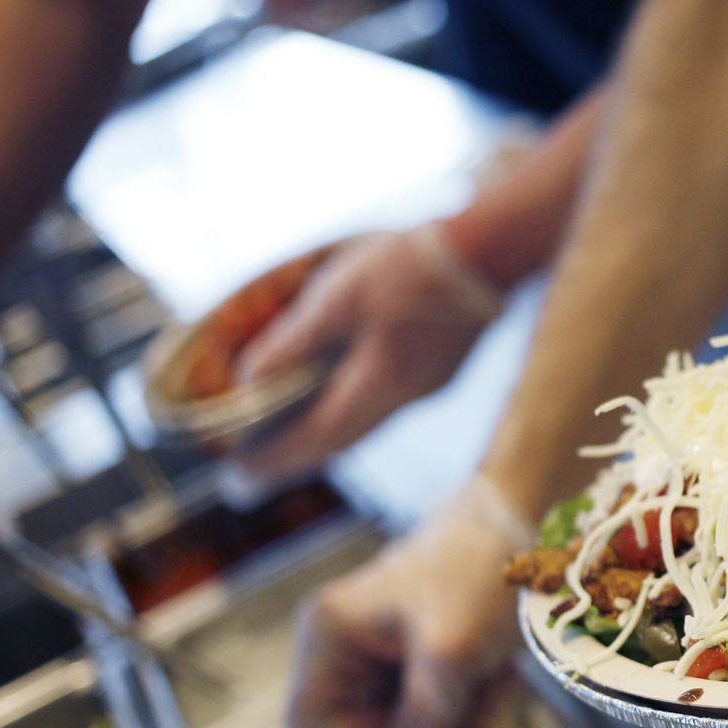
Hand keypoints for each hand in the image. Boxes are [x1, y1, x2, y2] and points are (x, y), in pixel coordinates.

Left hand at [232, 221, 501, 485]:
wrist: (487, 248)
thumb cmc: (408, 267)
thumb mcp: (338, 295)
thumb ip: (294, 338)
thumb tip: (249, 377)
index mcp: (381, 384)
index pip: (319, 437)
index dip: (277, 461)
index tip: (240, 480)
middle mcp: (406, 398)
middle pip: (343, 440)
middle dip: (296, 458)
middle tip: (255, 474)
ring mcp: (429, 385)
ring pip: (366, 424)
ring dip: (325, 436)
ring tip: (287, 441)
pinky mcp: (440, 368)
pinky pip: (385, 403)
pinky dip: (351, 410)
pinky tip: (336, 398)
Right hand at [286, 476, 530, 727]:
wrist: (522, 526)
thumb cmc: (477, 568)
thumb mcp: (453, 651)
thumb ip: (423, 723)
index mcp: (329, 635)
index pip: (311, 726)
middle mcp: (344, 653)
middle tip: (479, 705)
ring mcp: (381, 667)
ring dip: (462, 724)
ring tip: (493, 677)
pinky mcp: (418, 675)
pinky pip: (440, 725)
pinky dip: (474, 711)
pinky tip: (496, 676)